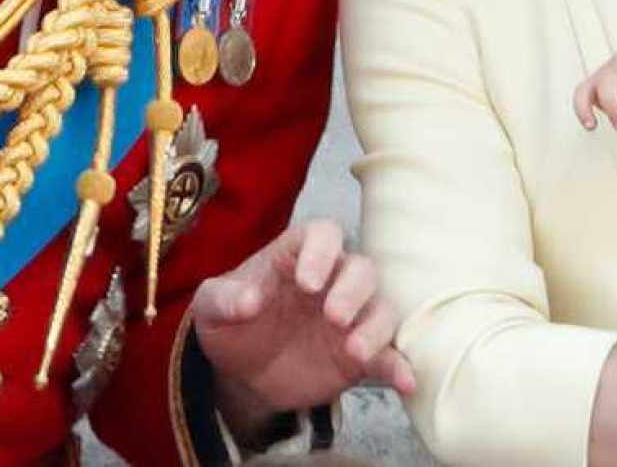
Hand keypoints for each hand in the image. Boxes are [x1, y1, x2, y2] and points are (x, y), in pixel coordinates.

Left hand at [193, 220, 416, 436]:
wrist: (242, 372)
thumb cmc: (231, 323)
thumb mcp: (211, 309)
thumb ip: (224, 299)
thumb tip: (247, 300)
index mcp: (297, 256)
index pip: (322, 234)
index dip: (320, 253)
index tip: (306, 283)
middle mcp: (332, 281)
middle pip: (361, 268)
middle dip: (353, 289)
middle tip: (332, 316)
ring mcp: (351, 317)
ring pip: (382, 307)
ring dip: (375, 326)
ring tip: (354, 351)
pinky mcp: (360, 355)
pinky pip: (389, 355)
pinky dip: (400, 365)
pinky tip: (405, 381)